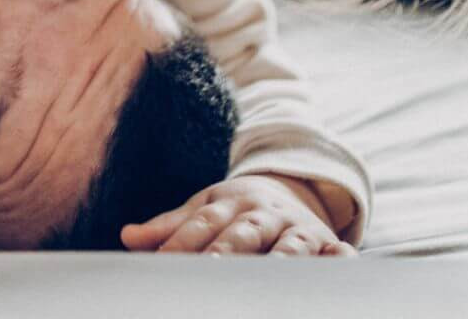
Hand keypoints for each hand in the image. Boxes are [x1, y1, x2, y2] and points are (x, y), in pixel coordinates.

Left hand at [121, 175, 357, 256]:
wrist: (289, 187)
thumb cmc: (236, 210)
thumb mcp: (205, 208)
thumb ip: (169, 227)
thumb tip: (127, 237)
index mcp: (227, 202)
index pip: (201, 223)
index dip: (182, 242)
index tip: (162, 263)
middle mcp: (262, 213)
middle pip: (242, 232)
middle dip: (226, 251)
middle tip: (210, 270)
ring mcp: (296, 228)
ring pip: (289, 244)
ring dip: (280, 260)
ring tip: (267, 278)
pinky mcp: (326, 243)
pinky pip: (337, 253)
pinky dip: (340, 260)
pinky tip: (339, 265)